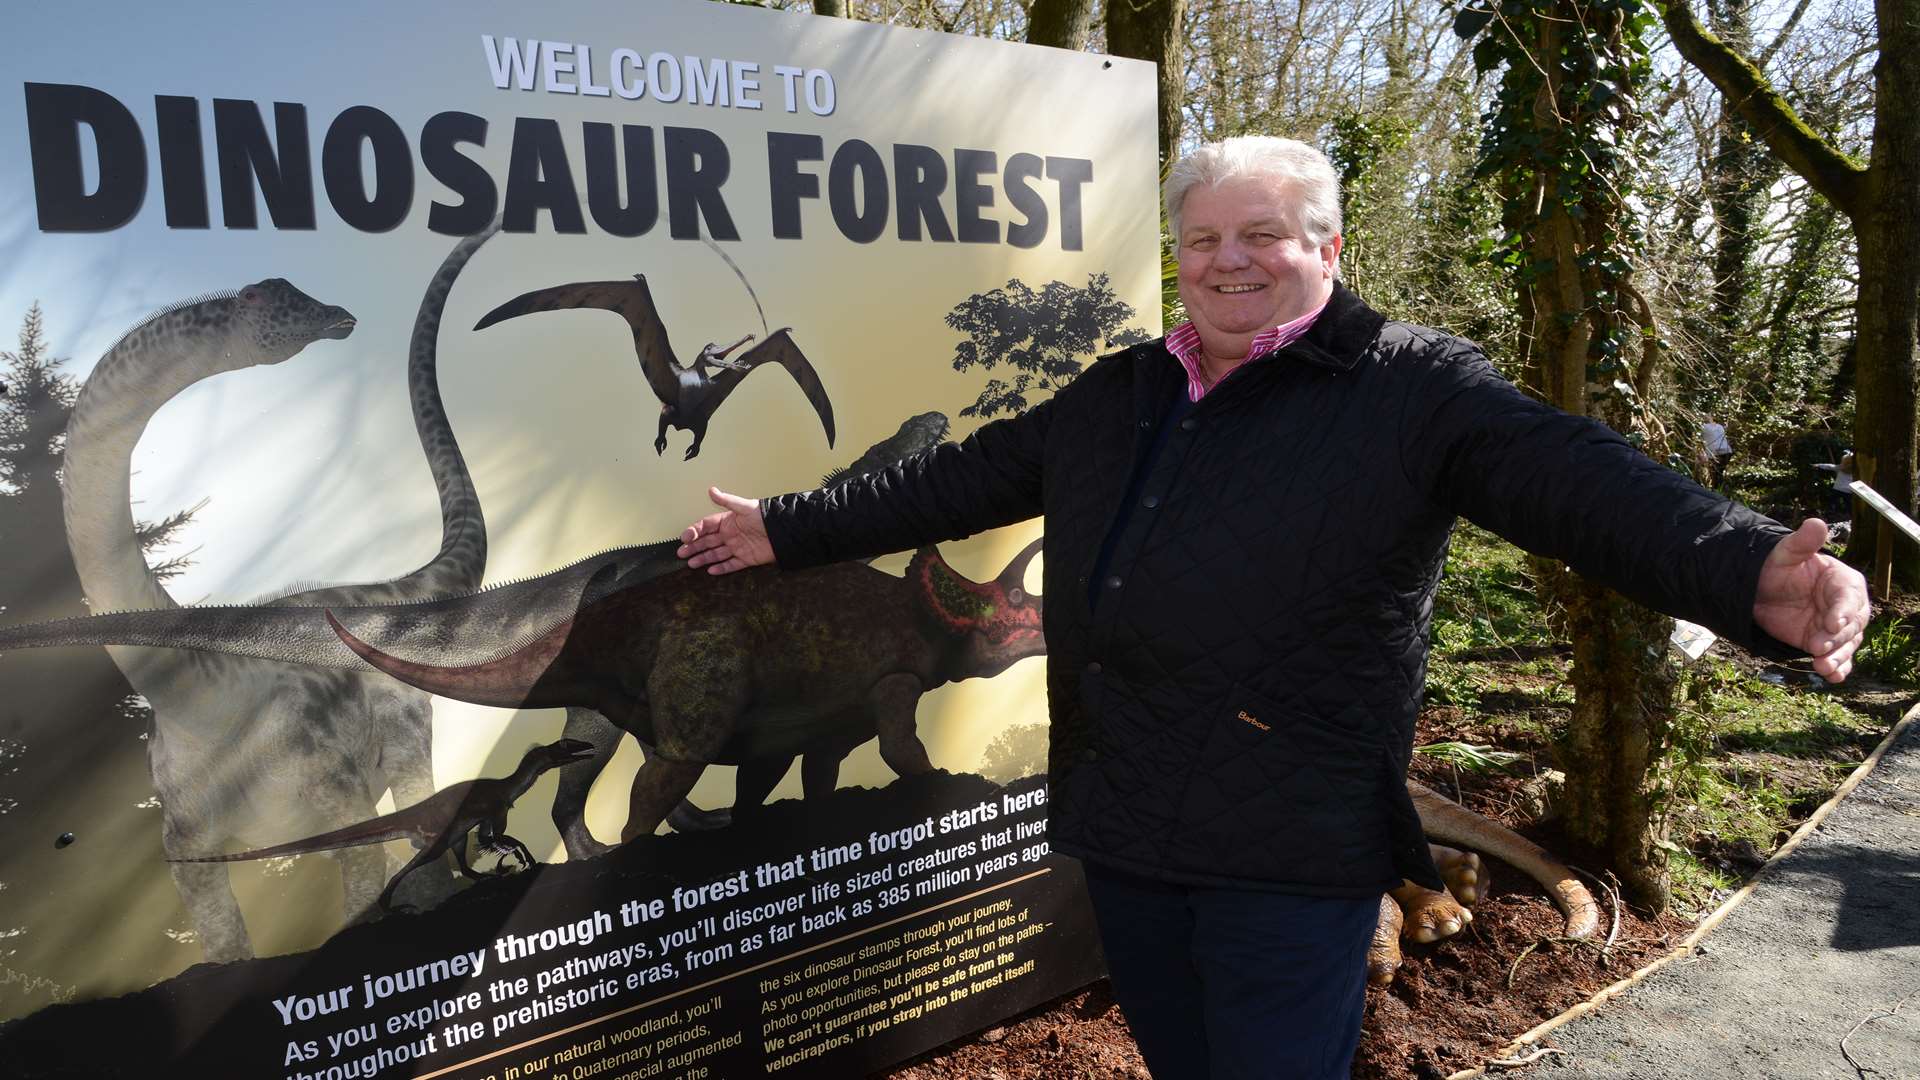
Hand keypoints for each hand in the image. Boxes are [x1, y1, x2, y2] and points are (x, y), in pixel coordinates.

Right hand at [677, 487, 773, 574]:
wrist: (783, 530)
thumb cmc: (764, 516)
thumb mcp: (744, 507)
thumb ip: (727, 501)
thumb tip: (711, 490)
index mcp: (728, 522)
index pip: (707, 526)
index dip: (695, 531)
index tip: (685, 537)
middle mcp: (730, 535)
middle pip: (708, 542)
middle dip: (694, 547)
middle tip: (681, 553)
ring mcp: (737, 547)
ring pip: (716, 554)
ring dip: (703, 558)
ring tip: (691, 564)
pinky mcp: (746, 559)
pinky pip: (731, 564)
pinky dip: (721, 568)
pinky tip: (710, 571)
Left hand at [1753, 518, 1870, 680]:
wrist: (1758, 589)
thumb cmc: (1776, 567)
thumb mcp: (1785, 554)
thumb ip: (1802, 543)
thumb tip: (1816, 523)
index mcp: (1843, 581)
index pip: (1849, 598)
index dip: (1843, 611)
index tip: (1833, 622)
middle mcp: (1845, 606)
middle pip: (1851, 626)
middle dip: (1837, 639)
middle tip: (1819, 647)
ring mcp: (1835, 627)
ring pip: (1844, 645)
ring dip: (1837, 658)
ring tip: (1823, 667)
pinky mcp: (1823, 643)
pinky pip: (1835, 658)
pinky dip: (1836, 669)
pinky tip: (1831, 677)